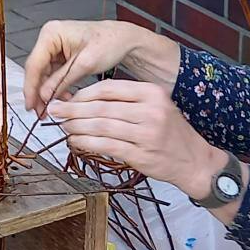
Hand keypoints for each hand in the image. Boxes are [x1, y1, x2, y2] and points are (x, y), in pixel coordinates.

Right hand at [22, 20, 149, 111]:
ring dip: (48, 92)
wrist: (124, 40)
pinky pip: (53, 75)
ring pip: (44, 75)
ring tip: (53, 109)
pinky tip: (62, 98)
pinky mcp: (60, 56)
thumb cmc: (110, 42)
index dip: (31, 87)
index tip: (30, 105)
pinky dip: (56, 88)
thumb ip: (61, 80)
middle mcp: (50, 38)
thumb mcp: (85, 64)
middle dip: (39, 93)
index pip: (34, 64)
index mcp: (52, 33)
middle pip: (37, 70)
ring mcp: (54, 48)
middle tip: (40, 112)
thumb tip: (44, 95)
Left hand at [47, 78, 226, 193]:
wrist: (195, 161)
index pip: (108, 88)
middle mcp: (150, 111)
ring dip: (77, 127)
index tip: (66, 97)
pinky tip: (76, 142)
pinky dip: (87, 144)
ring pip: (101, 127)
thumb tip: (84, 99)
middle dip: (73, 110)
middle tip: (55, 111)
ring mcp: (147, 134)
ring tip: (63, 127)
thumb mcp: (155, 106)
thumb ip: (124, 101)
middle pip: (101, 107)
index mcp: (152, 93)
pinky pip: (106, 147)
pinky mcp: (142, 155)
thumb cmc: (170, 133)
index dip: (82, 94)